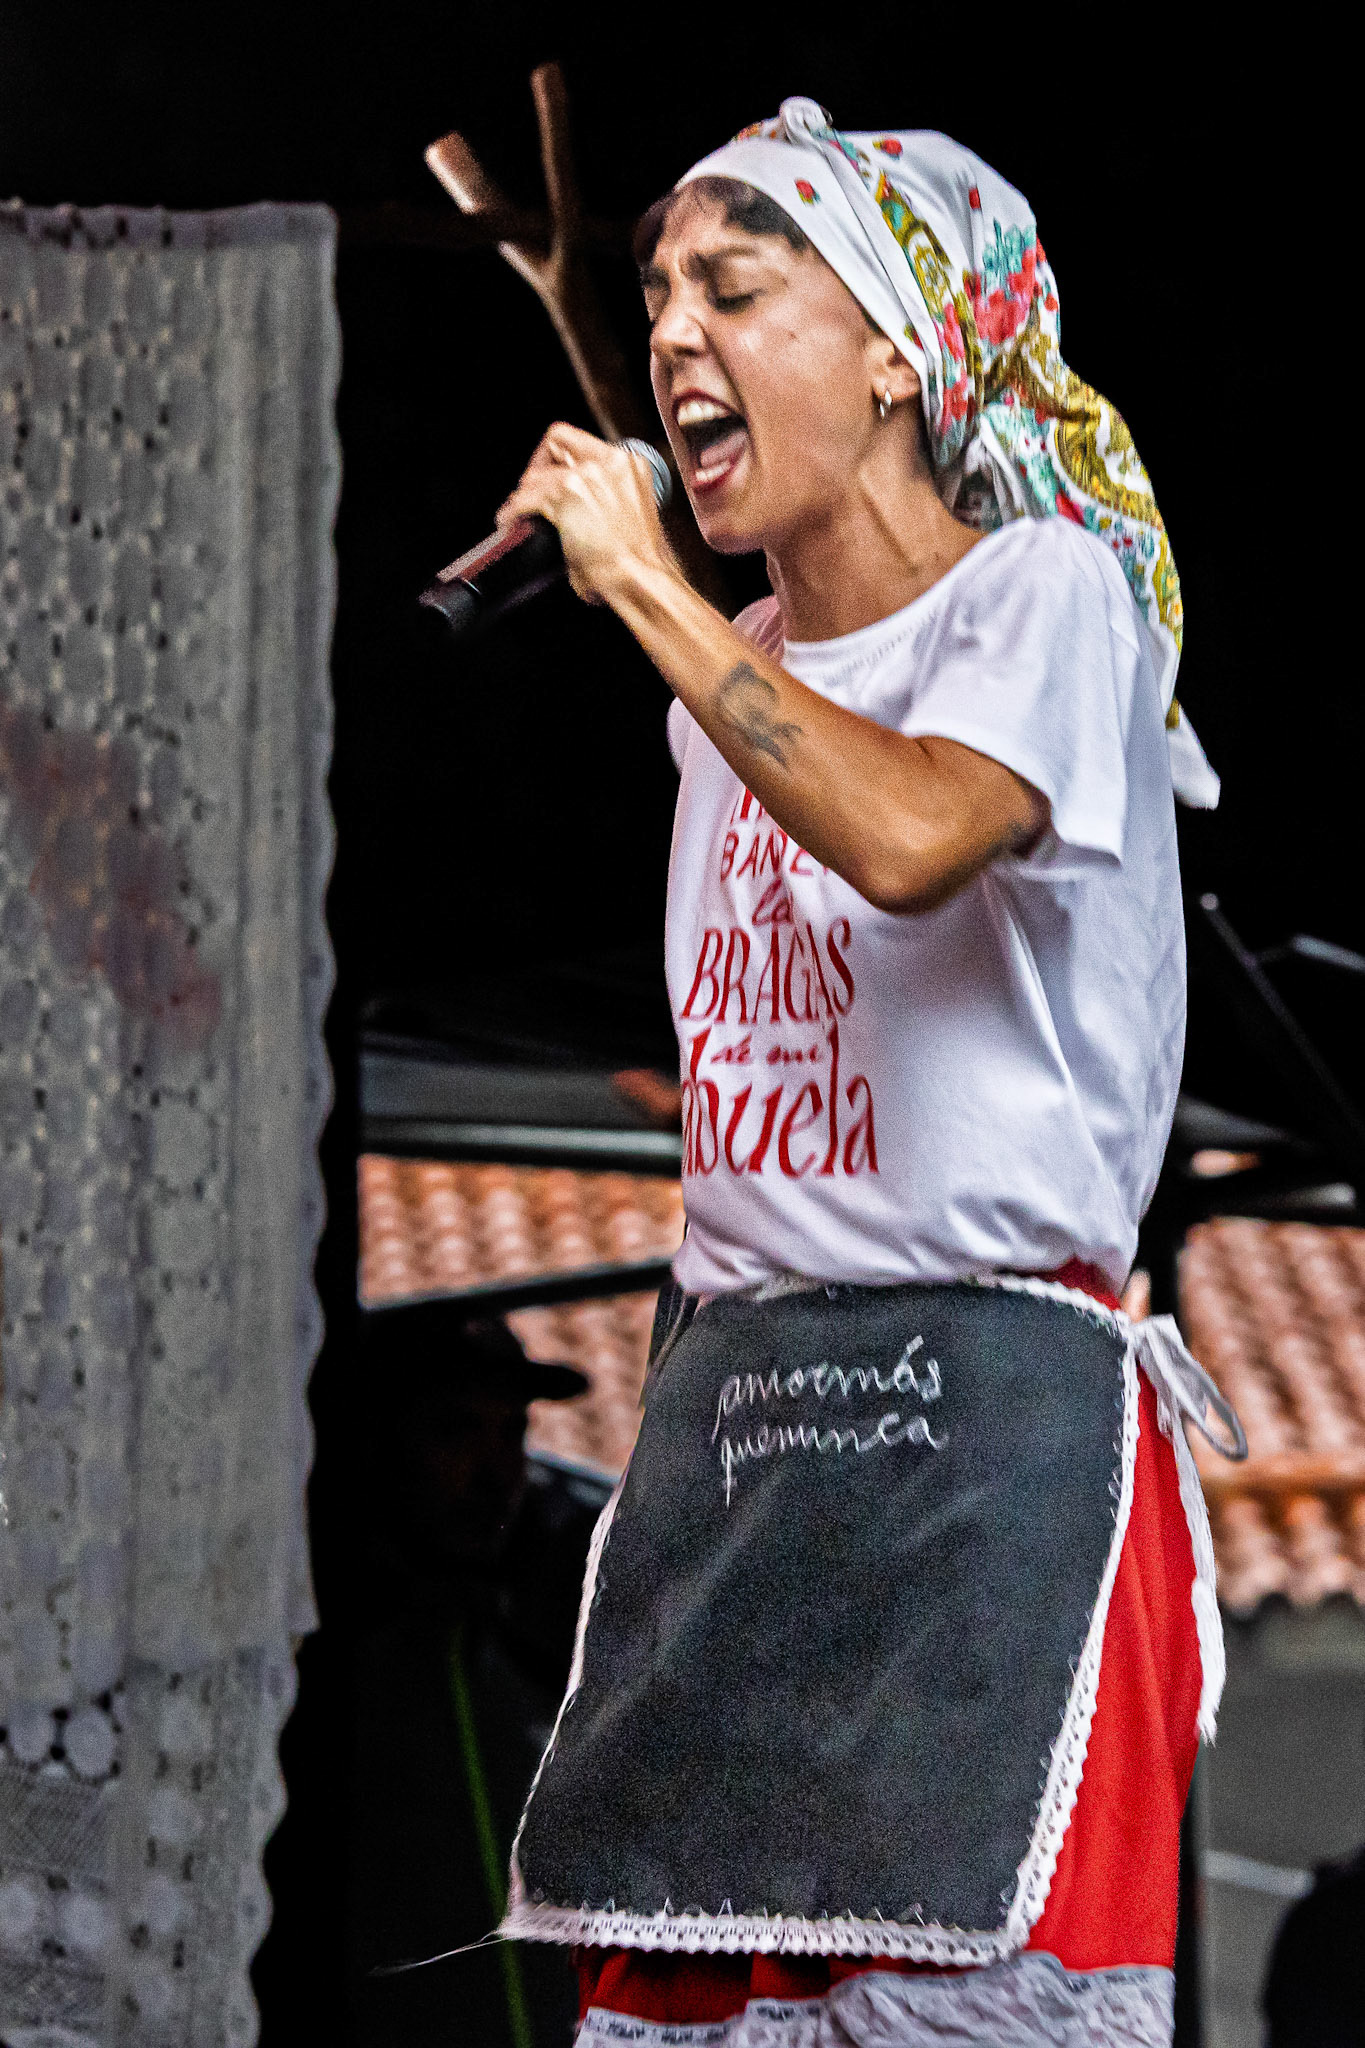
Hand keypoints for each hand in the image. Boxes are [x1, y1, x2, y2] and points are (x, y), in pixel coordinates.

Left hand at [496, 422, 674, 604]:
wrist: (642, 581)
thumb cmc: (640, 563)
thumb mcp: (630, 516)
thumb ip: (605, 499)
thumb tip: (578, 509)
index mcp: (628, 465)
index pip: (581, 442)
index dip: (559, 459)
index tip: (551, 476)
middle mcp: (609, 462)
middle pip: (555, 444)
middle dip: (538, 470)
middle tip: (530, 493)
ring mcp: (586, 476)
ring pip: (536, 476)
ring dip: (523, 495)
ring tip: (517, 513)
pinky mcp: (564, 496)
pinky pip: (524, 499)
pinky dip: (513, 512)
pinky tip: (509, 522)